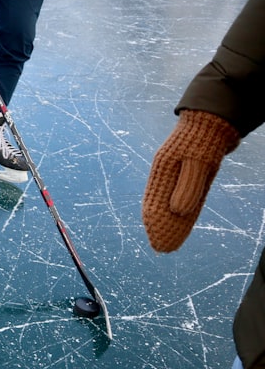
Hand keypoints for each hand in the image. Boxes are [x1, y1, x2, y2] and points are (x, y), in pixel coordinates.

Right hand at [141, 109, 240, 251]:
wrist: (214, 120)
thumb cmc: (204, 139)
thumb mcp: (198, 162)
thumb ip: (187, 187)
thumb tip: (177, 212)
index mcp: (162, 171)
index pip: (154, 203)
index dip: (155, 224)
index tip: (157, 241)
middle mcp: (166, 175)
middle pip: (161, 206)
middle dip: (161, 227)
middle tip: (162, 248)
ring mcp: (177, 175)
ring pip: (172, 203)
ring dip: (171, 222)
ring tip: (169, 240)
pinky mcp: (190, 175)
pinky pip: (184, 197)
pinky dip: (183, 211)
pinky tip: (181, 222)